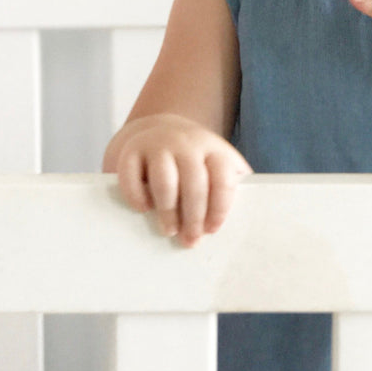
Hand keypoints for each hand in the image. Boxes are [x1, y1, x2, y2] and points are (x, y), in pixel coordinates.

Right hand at [109, 113, 251, 246]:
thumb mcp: (216, 164)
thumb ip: (229, 186)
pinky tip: (144, 208)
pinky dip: (136, 196)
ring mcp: (158, 145)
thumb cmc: (194, 160)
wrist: (160, 130)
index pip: (222, 179)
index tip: (212, 230)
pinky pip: (131, 176)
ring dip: (168, 211)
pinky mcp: (132, 150)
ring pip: (164, 182)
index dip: (219, 208)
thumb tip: (240, 222)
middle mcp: (186, 143)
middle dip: (193, 217)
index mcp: (213, 149)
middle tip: (190, 240)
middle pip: (194, 184)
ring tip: (169, 230)